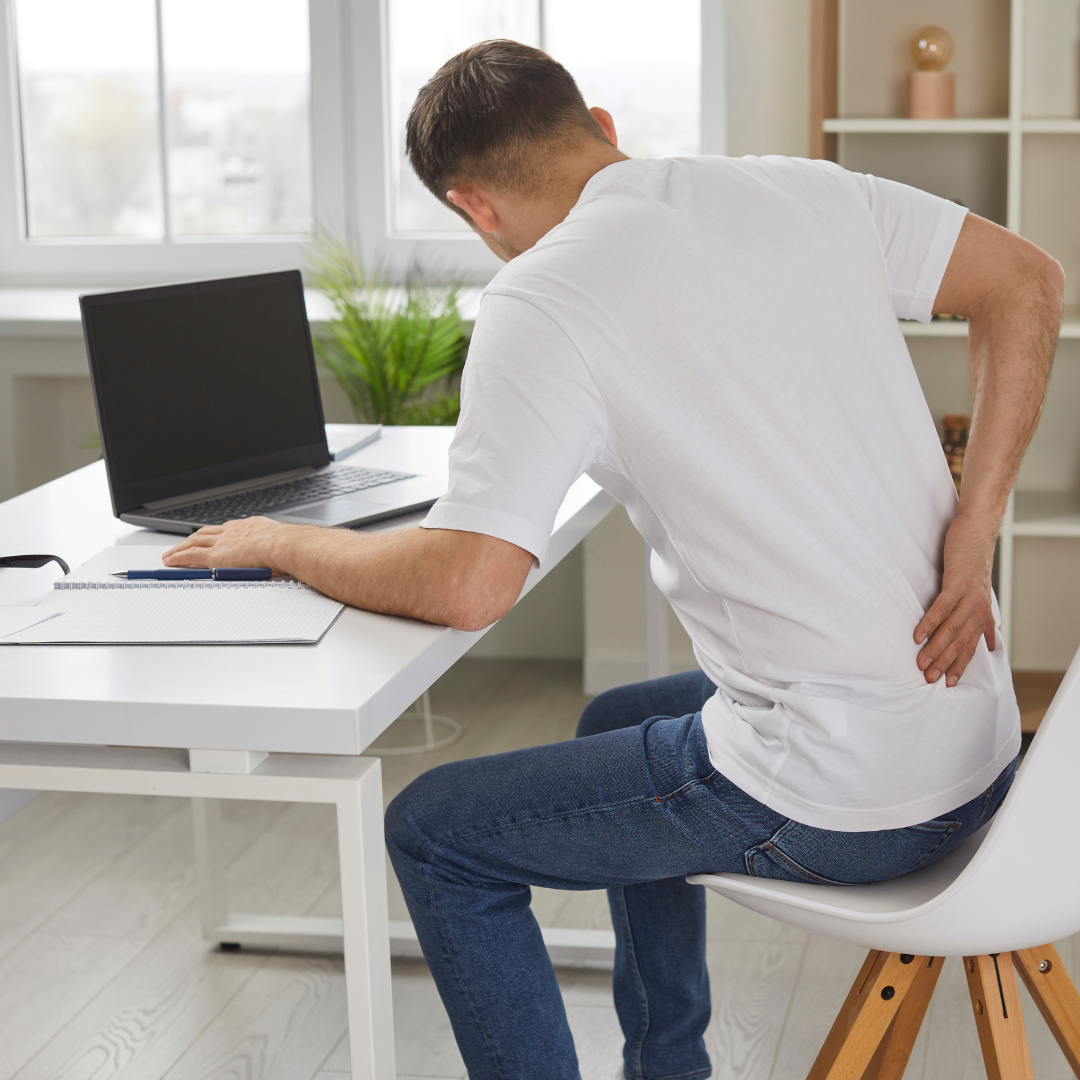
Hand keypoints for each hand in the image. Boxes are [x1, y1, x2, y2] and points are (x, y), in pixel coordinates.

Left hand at [162, 517, 295, 570]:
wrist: (283, 544)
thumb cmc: (287, 547)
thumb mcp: (281, 543)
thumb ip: (275, 549)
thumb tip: (280, 561)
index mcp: (250, 527)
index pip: (226, 529)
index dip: (215, 534)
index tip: (210, 537)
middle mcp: (232, 531)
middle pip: (205, 533)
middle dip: (192, 539)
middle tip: (183, 544)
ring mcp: (222, 542)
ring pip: (193, 542)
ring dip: (180, 548)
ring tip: (170, 554)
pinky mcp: (215, 556)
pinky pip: (190, 555)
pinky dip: (177, 557)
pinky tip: (169, 561)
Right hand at [914, 513, 997, 686]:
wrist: (976, 532)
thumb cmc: (973, 560)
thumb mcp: (980, 592)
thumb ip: (984, 619)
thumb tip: (992, 641)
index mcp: (981, 613)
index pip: (970, 646)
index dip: (960, 666)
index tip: (948, 683)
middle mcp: (978, 609)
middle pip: (959, 642)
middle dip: (944, 663)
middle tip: (929, 678)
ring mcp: (968, 596)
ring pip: (950, 629)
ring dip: (934, 648)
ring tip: (920, 663)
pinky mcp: (957, 583)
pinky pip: (941, 608)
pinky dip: (929, 623)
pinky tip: (918, 635)